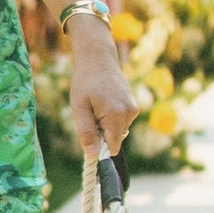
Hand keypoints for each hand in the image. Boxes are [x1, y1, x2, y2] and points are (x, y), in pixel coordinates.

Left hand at [66, 9, 138, 164]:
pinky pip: (121, 120)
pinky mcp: (133, 104)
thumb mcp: (79, 108)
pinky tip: (102, 102)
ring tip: (95, 106)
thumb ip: (86, 132)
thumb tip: (92, 155)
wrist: (98, 57)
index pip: (113, 147)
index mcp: (116, 115)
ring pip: (118, 130)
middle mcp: (130, 113)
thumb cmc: (85, 81)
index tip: (89, 140)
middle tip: (89, 116)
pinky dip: (111, 117)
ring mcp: (133, 108)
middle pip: (115, 139)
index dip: (100, 149)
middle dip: (102, 134)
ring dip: (106, 125)